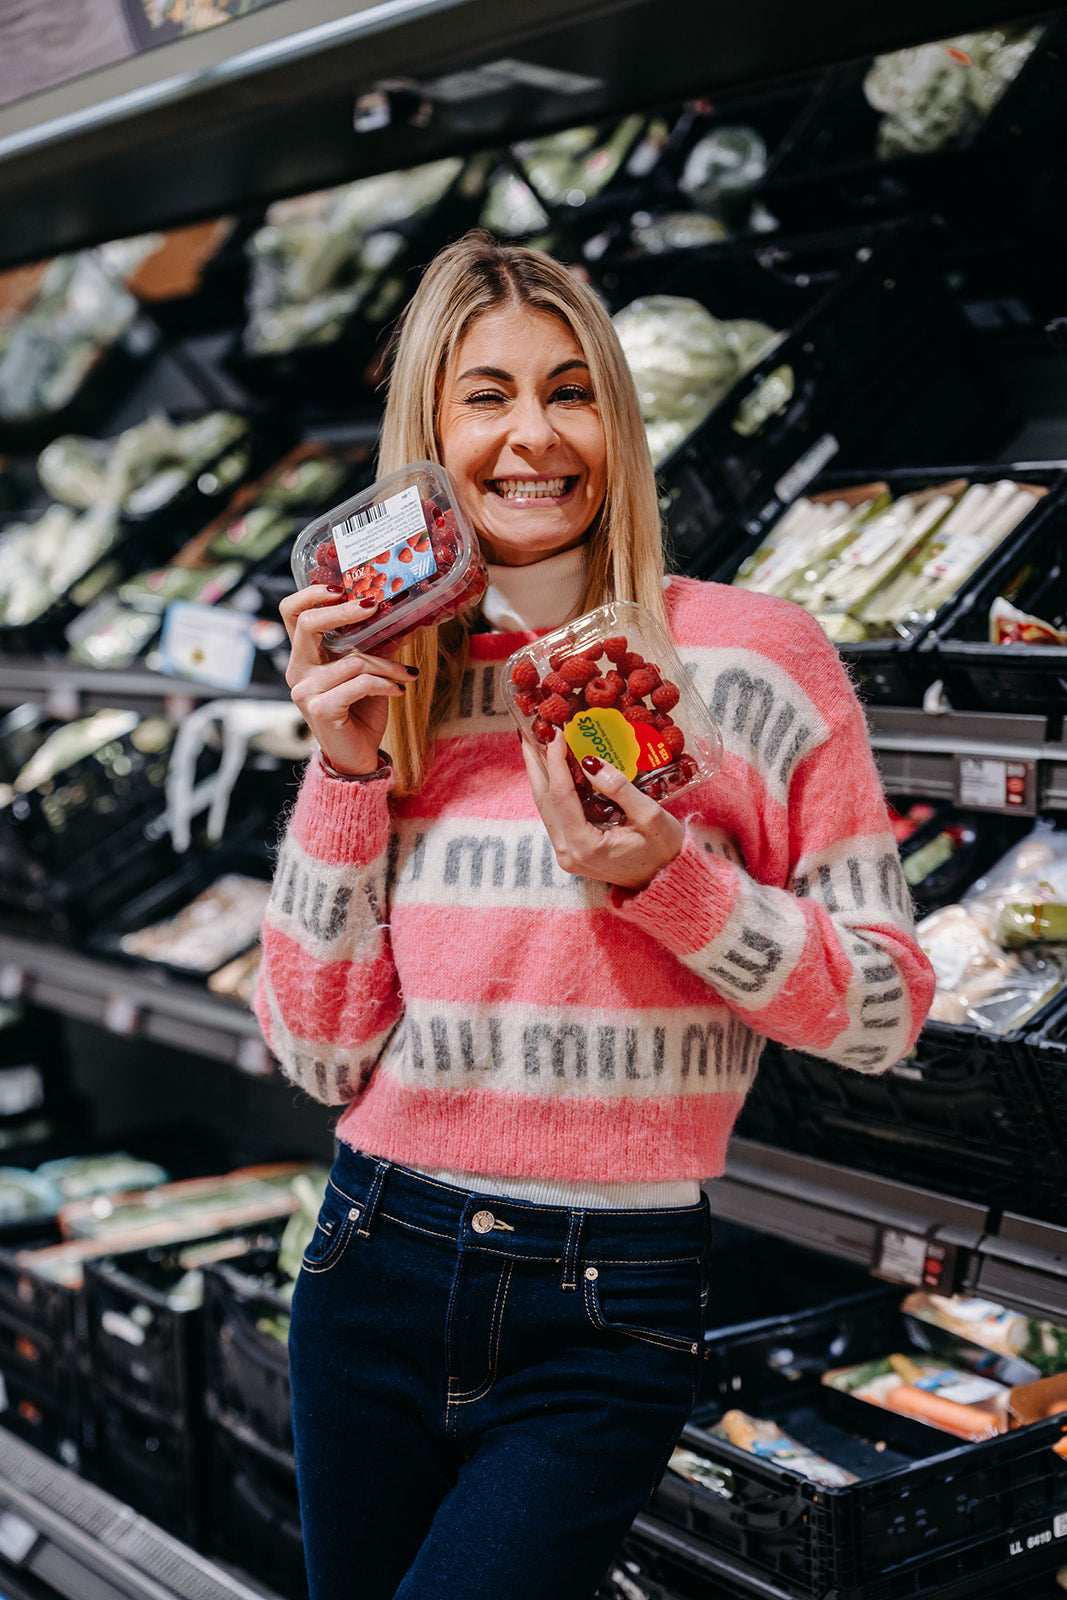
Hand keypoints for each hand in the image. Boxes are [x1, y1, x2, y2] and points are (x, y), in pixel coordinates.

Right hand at [279, 585, 415, 775]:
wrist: (357, 757)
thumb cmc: (360, 713)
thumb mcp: (365, 672)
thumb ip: (370, 644)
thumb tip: (395, 611)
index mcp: (304, 657)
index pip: (291, 612)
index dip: (311, 594)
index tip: (341, 589)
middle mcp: (298, 671)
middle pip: (309, 623)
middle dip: (346, 611)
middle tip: (374, 606)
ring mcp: (305, 691)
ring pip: (353, 659)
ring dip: (388, 665)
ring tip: (405, 675)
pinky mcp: (321, 709)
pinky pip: (361, 683)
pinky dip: (386, 684)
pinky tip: (399, 691)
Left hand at [521, 728, 683, 889]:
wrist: (665, 883)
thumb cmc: (664, 852)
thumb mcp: (650, 817)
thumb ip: (619, 788)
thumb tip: (591, 760)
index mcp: (583, 845)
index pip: (561, 794)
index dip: (556, 760)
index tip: (557, 734)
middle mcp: (567, 852)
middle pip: (543, 800)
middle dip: (536, 764)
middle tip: (529, 733)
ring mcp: (566, 854)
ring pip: (545, 808)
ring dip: (541, 776)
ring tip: (536, 746)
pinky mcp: (571, 851)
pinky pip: (555, 815)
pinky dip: (553, 790)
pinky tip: (555, 771)